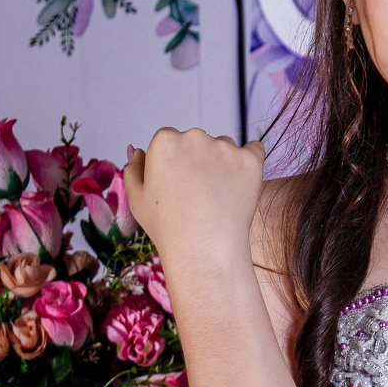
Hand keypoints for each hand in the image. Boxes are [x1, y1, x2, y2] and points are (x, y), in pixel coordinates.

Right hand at [123, 128, 263, 268]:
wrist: (205, 250)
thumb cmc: (168, 227)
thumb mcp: (137, 199)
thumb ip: (134, 169)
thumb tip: (139, 151)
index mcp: (165, 141)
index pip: (170, 140)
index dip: (173, 164)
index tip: (177, 185)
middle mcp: (195, 137)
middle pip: (197, 142)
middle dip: (197, 161)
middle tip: (197, 195)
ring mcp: (226, 147)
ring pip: (224, 148)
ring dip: (222, 164)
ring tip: (217, 198)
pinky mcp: (250, 160)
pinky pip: (254, 151)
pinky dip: (248, 163)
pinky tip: (240, 184)